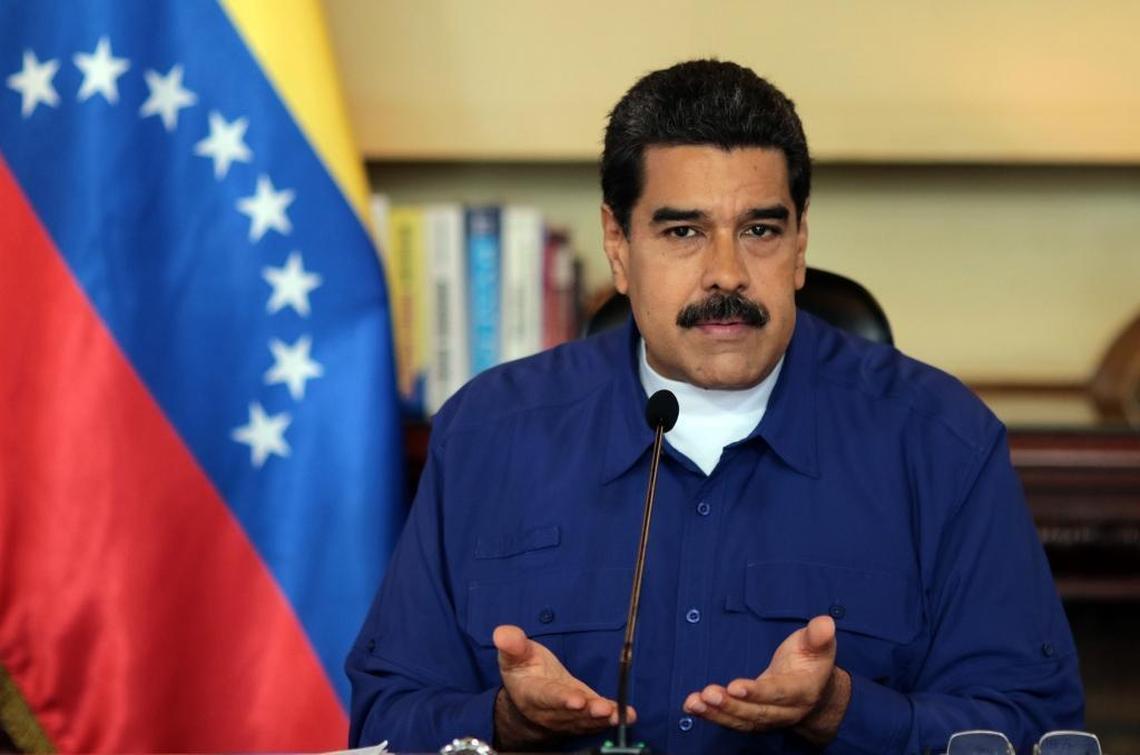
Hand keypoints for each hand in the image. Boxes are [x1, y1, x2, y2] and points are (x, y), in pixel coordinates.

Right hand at [492, 624, 636, 748]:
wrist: (528, 694)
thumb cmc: (523, 670)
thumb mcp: (514, 655)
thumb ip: (512, 645)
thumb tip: (503, 634)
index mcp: (532, 694)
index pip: (547, 697)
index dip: (561, 700)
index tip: (576, 700)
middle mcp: (551, 711)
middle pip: (570, 713)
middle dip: (587, 712)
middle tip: (603, 709)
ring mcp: (568, 716)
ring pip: (586, 720)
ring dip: (603, 718)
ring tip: (618, 714)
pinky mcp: (583, 716)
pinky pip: (597, 720)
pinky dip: (613, 718)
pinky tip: (628, 716)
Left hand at [682, 615, 850, 744]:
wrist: (817, 689)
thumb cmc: (812, 660)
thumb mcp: (819, 645)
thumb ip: (819, 635)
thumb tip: (825, 622)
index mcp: (803, 691)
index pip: (779, 693)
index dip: (758, 692)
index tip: (734, 686)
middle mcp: (786, 711)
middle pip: (757, 713)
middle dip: (731, 706)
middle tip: (708, 695)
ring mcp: (769, 719)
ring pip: (742, 721)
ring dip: (717, 714)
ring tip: (694, 703)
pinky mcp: (754, 720)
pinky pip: (733, 722)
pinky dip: (712, 716)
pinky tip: (692, 706)